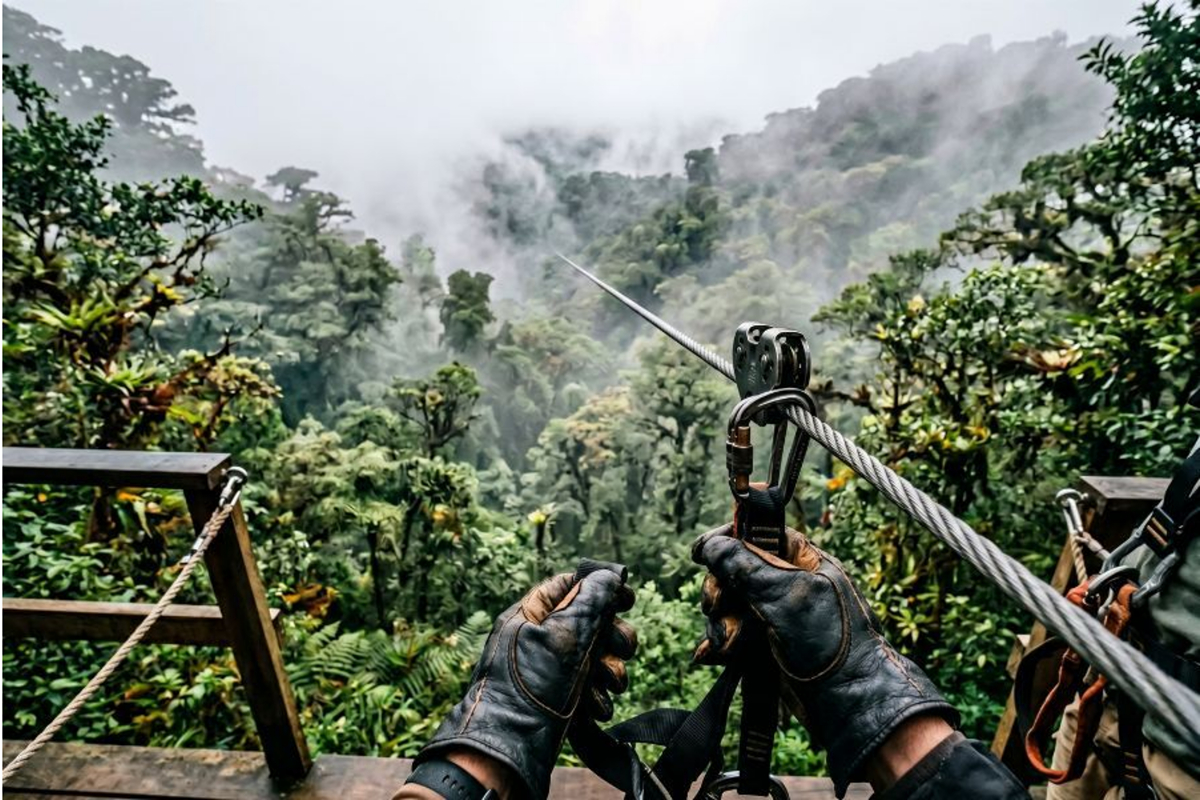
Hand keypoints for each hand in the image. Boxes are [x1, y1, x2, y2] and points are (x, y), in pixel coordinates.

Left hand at [415, 570, 636, 798]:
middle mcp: (540, 640)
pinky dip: (597, 698)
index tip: (628, 597)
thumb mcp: (561, 637)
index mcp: (531, 615)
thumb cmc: (528, 688)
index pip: (569, 586)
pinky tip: (594, 709)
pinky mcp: (559, 700)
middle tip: (625, 647)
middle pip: (590, 623)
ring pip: (595, 659)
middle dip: (613, 637)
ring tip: (607, 683)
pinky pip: (589, 690)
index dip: (601, 588)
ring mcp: (550, 672)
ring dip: (610, 671)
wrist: (509, 750)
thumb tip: (608, 576)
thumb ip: (589, 603)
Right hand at [692, 524, 956, 794]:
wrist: (849, 704)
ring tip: (729, 645)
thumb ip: (743, 566)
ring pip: (727, 608)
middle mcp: (785, 585)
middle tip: (718, 605)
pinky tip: (713, 657)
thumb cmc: (829, 642)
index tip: (703, 551)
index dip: (727, 540)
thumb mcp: (784, 595)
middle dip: (720, 592)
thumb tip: (708, 543)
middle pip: (732, 572)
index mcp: (800, 561)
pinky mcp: (763, 648)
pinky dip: (720, 647)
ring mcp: (774, 618)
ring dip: (720, 625)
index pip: (756, 534)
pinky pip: (729, 638)